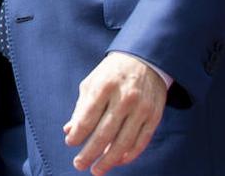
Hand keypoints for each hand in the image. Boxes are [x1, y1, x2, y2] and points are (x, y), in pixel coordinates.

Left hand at [62, 52, 165, 174]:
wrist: (145, 59)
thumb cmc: (112, 73)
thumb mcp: (92, 82)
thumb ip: (81, 107)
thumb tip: (70, 131)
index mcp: (104, 87)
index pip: (87, 117)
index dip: (78, 134)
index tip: (70, 144)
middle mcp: (124, 98)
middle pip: (104, 134)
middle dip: (90, 153)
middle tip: (79, 164)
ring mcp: (141, 108)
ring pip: (124, 142)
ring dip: (108, 160)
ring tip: (97, 169)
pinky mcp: (154, 116)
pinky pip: (141, 141)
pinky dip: (129, 155)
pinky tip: (118, 161)